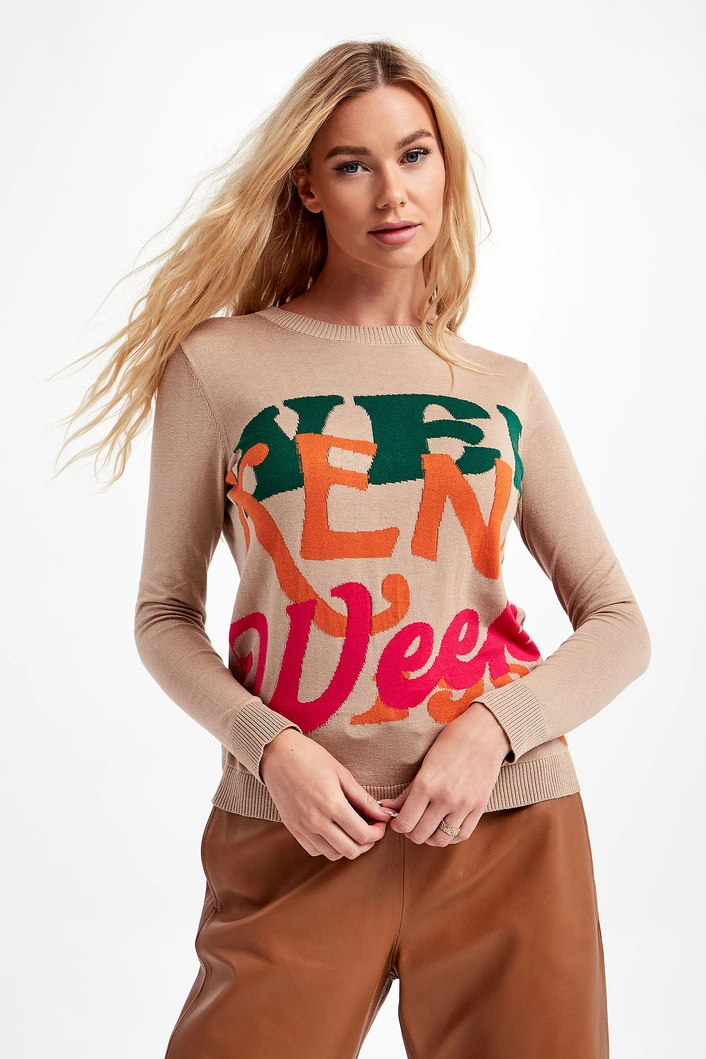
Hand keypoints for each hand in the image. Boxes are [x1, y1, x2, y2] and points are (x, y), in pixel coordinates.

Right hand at [260, 729, 396, 859]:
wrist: (277, 754)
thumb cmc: (310, 757)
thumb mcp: (341, 773)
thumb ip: (363, 798)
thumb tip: (382, 814)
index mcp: (331, 804)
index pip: (362, 834)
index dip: (377, 833)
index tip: (380, 824)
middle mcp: (316, 821)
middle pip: (350, 850)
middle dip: (367, 843)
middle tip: (370, 829)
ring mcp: (302, 827)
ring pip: (333, 854)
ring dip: (348, 847)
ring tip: (353, 831)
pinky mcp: (292, 829)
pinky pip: (314, 851)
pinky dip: (328, 847)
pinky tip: (334, 833)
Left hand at [377, 702, 510, 846]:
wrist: (484, 734)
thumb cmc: (452, 742)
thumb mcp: (425, 763)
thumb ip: (408, 791)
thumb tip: (389, 807)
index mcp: (426, 784)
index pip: (405, 822)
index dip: (398, 826)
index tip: (397, 822)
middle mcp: (444, 798)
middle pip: (420, 834)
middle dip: (411, 833)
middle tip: (410, 824)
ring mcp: (463, 805)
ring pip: (441, 839)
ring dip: (430, 837)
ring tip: (427, 828)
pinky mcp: (479, 807)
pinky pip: (462, 835)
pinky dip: (450, 837)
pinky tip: (444, 828)